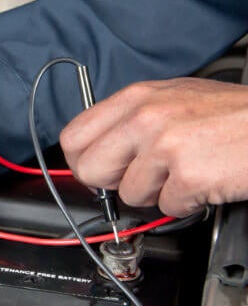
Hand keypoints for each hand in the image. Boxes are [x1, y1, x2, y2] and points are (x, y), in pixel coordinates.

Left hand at [60, 78, 247, 216]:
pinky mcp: (188, 175)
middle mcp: (145, 118)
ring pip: (128, 195)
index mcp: (136, 98)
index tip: (98, 169)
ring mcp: (165, 146)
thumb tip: (97, 148)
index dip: (82, 161)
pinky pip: (166, 207)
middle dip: (111, 183)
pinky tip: (203, 181)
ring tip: (184, 171)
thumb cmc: (231, 115)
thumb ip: (131, 120)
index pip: (73, 136)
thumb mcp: (172, 98)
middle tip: (140, 177)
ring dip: (156, 193)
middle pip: (89, 170)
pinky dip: (185, 203)